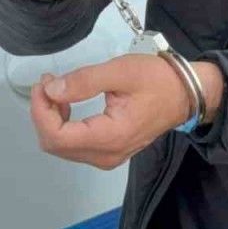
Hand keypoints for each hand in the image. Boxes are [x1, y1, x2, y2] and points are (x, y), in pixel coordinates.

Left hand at [31, 56, 224, 169]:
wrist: (186, 95)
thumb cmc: (158, 80)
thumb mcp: (121, 71)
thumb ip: (84, 81)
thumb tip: (51, 90)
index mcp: (110, 137)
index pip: (57, 136)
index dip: (41, 110)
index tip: (44, 83)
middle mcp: (106, 155)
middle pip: (55, 144)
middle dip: (44, 113)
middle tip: (49, 83)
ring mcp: (107, 157)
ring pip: (62, 146)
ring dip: (52, 118)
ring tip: (57, 88)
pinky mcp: (108, 151)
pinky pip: (74, 144)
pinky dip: (63, 124)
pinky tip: (68, 102)